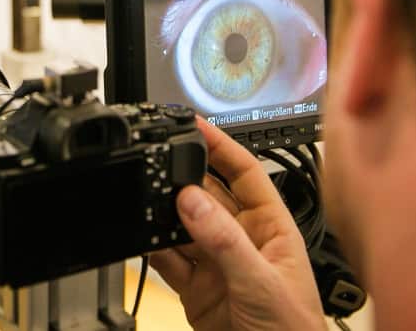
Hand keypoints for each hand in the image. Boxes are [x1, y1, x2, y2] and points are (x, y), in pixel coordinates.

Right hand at [150, 119, 324, 330]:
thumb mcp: (262, 282)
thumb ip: (225, 241)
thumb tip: (192, 199)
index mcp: (272, 228)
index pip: (245, 173)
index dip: (221, 146)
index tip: (195, 125)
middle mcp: (243, 241)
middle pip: (208, 196)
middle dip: (184, 180)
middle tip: (159, 164)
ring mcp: (217, 265)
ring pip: (184, 227)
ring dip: (165, 214)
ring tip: (146, 199)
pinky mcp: (195, 290)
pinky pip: (168, 260)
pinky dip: (153, 247)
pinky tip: (143, 235)